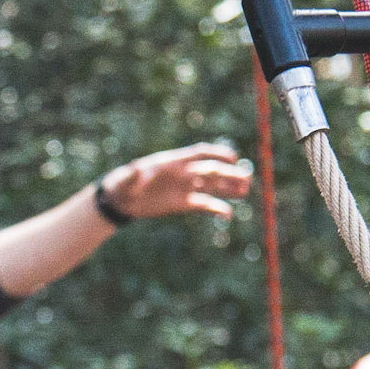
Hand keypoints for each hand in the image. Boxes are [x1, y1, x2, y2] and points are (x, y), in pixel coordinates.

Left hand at [100, 142, 251, 220]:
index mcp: (173, 162)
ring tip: (246, 190)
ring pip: (212, 186)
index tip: (233, 157)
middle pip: (211, 170)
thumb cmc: (123, 184)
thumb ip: (133, 175)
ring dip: (229, 188)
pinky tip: (227, 214)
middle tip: (247, 178)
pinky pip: (204, 204)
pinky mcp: (184, 204)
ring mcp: (185, 188)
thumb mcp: (126, 180)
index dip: (217, 153)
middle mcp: (183, 173)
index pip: (200, 154)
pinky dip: (216, 208)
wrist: (122, 199)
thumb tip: (136, 169)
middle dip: (229, 173)